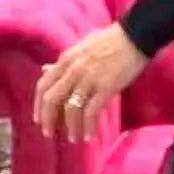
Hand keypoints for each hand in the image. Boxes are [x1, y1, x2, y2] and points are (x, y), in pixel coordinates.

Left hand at [33, 24, 146, 142]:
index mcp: (66, 59)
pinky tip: (90, 135)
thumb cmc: (110, 40)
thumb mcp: (81, 47)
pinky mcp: (106, 86)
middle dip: (49, 120)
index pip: (43, 85)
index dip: (38, 105)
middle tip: (49, 133)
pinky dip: (88, 126)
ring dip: (71, 127)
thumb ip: (64, 61)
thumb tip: (46, 69)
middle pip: (52, 99)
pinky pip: (92, 111)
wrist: (135, 36)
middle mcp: (74, 69)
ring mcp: (89, 78)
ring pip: (71, 109)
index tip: (39, 119)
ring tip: (75, 138)